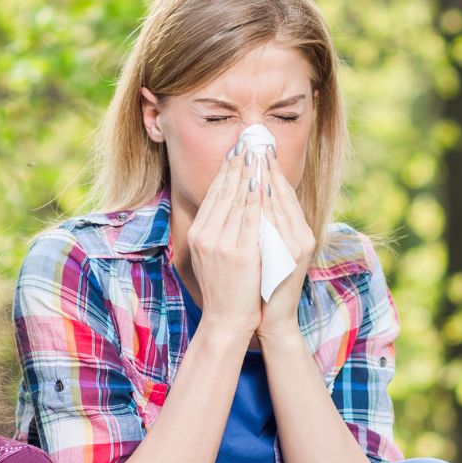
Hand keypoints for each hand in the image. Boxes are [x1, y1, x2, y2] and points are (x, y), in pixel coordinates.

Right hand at [184, 142, 266, 336]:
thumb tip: (226, 204)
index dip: (226, 170)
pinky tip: (264, 183)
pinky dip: (257, 199)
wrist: (226, 321)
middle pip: (224, 191)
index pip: (214, 194)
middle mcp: (205, 235)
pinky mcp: (240, 254)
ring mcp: (221, 244)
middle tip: (250, 141)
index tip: (238, 150)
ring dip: (249, 174)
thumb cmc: (224, 289)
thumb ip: (216, 231)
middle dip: (238, 164)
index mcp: (198, 234)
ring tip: (259, 154)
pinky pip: (250, 219)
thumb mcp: (211, 256)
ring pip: (237, 200)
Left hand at [257, 161, 313, 346]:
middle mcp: (303, 235)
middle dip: (268, 168)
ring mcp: (300, 245)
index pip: (283, 193)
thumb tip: (253, 197)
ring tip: (255, 157)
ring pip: (283, 205)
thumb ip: (266, 226)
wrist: (272, 318)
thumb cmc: (266, 284)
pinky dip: (268, 205)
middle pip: (284, 194)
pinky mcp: (295, 256)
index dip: (271, 170)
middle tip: (255, 143)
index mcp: (298, 232)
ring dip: (268, 179)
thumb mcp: (268, 250)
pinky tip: (258, 188)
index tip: (258, 148)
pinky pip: (279, 224)